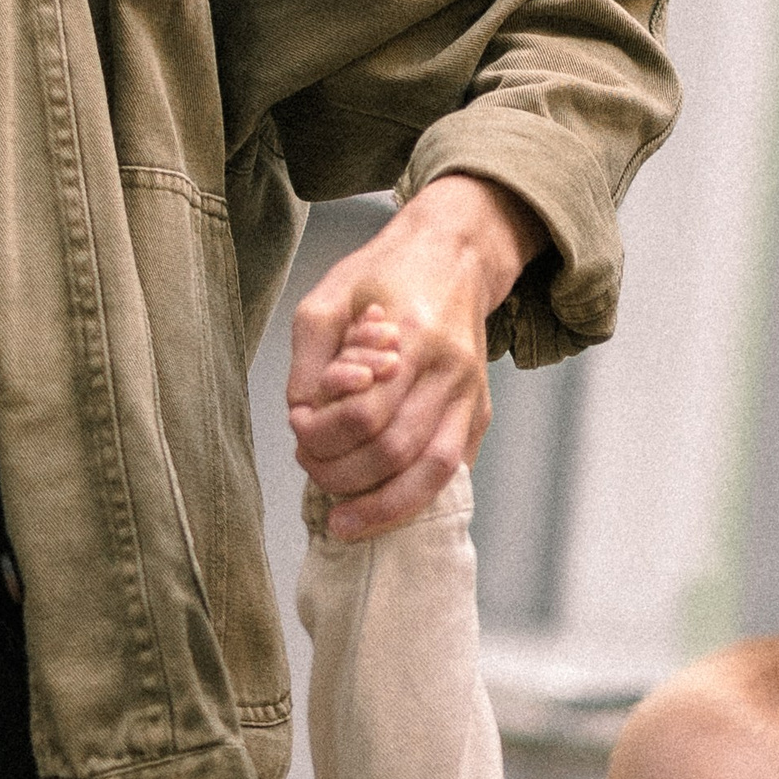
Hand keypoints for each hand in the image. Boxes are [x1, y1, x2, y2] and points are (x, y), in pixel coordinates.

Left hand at [289, 176, 543, 538]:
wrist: (454, 257)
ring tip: (344, 522)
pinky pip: (449, 476)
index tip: (299, 434)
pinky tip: (379, 509)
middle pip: (395, 452)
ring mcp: (472, 398)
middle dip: (344, 476)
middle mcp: (450, 372)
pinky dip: (412, 500)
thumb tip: (303, 420)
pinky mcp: (479, 417)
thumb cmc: (385, 275)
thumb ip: (309, 360)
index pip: (364, 414)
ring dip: (381, 508)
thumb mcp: (328, 297)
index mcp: (414, 335)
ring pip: (431, 477)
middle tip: (312, 470)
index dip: (324, 437)